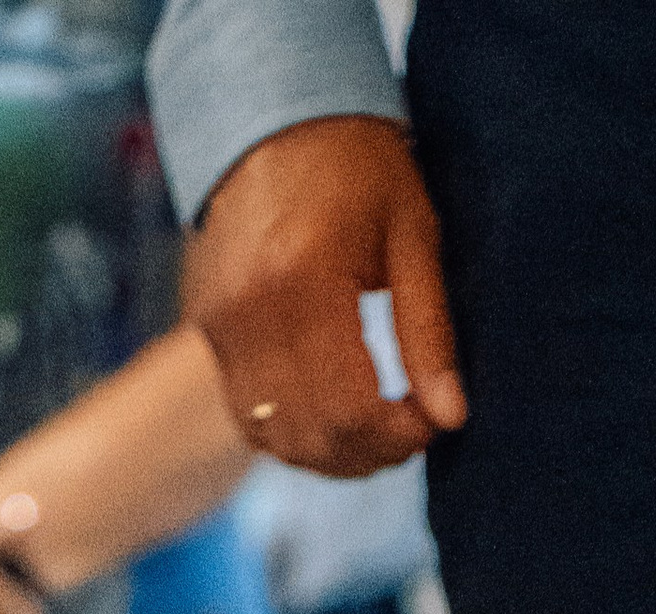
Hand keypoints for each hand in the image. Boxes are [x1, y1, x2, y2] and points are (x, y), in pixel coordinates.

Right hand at [185, 116, 467, 475]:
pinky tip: (333, 415)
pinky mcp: (205, 332)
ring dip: (331, 454)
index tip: (431, 423)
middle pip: (312, 434)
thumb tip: (450, 416)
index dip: (398, 436)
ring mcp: (218, 326)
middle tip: (410, 432)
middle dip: (370, 453)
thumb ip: (428, 330)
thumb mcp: (412, 233)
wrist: (271, 117)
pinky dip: (295, 433)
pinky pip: (248, 416)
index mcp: (304, 279)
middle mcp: (249, 310)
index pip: (351, 406)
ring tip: (376, 432)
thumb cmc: (356, 165)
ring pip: (275, 438)